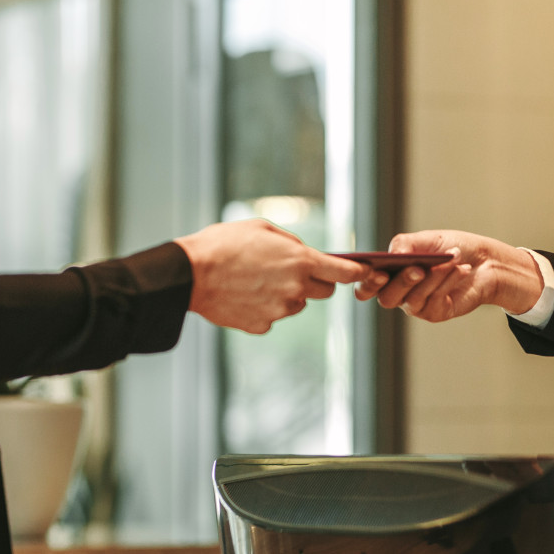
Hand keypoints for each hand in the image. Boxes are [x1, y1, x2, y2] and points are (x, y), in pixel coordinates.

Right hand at [174, 219, 370, 333]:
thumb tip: (305, 252)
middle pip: (324, 291)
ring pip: (296, 303)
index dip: (358, 272)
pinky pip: (273, 317)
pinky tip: (244, 295)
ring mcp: (279, 310)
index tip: (365, 272)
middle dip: (315, 281)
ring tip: (256, 280)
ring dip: (287, 294)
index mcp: (300, 261)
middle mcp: (296, 289)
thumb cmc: (224, 244)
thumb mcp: (262, 228)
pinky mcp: (262, 325)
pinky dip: (264, 308)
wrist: (189, 274)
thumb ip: (291, 242)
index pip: (344, 272)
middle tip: (290, 270)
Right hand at [354, 230, 542, 322]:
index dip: (366, 284)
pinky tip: (461, 269)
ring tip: (452, 258)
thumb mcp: (427, 239)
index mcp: (390, 273)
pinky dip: (447, 282)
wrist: (483, 260)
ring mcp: (416, 305)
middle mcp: (399, 292)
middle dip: (402, 282)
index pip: (366, 287)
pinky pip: (435, 301)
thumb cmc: (451, 248)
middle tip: (418, 268)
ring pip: (413, 299)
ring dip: (433, 277)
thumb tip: (393, 254)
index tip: (376, 272)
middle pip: (386, 298)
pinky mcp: (435, 313)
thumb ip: (405, 244)